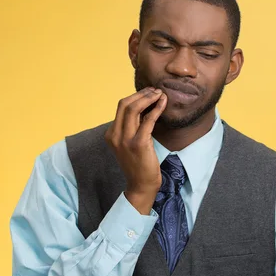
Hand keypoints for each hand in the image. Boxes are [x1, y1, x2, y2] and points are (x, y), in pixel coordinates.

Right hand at [105, 87, 167, 214]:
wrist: (141, 185)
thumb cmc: (138, 164)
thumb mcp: (129, 143)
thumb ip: (132, 127)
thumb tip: (144, 107)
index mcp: (111, 134)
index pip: (121, 107)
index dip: (136, 96)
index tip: (148, 92)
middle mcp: (115, 135)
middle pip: (125, 104)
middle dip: (141, 94)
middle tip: (155, 90)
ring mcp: (125, 139)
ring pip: (134, 108)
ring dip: (149, 98)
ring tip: (160, 94)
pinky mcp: (139, 143)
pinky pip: (148, 120)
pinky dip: (157, 108)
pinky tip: (163, 103)